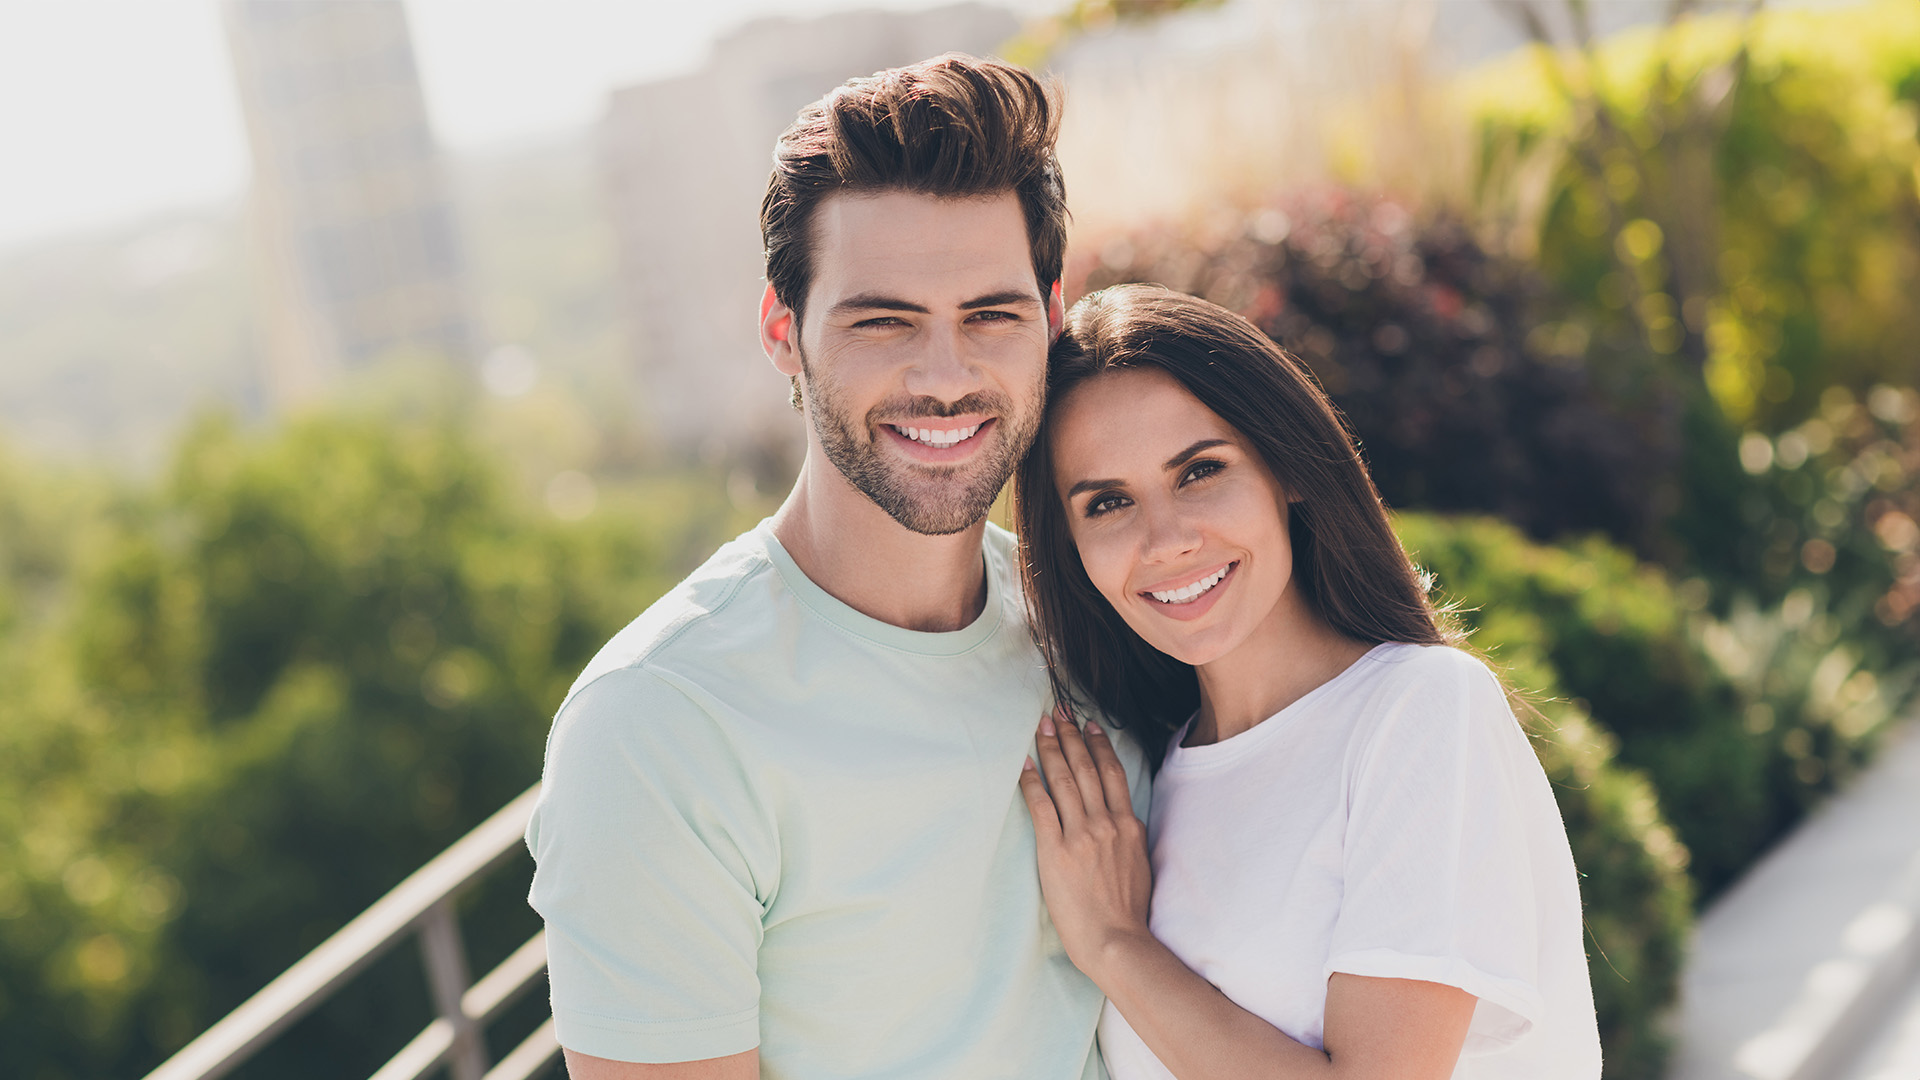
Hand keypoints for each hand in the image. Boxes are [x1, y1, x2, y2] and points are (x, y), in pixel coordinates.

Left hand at [1018, 708, 1153, 983]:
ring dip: (1051, 749)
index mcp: (1129, 825)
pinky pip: (1040, 806)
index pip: (1112, 773)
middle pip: (1086, 767)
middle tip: (1060, 710)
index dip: (1099, 745)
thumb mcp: (1139, 865)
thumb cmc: (1127, 911)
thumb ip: (1129, 837)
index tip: (1090, 725)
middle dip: (1071, 735)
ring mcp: (1081, 834)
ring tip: (1042, 726)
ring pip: (1064, 779)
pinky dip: (1031, 781)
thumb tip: (1122, 821)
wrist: (1117, 940)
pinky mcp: (1056, 850)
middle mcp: (1106, 823)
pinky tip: (1022, 765)